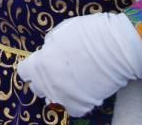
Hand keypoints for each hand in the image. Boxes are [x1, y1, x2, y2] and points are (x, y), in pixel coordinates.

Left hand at [17, 12, 141, 117]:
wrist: (117, 47)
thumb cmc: (88, 33)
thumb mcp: (60, 32)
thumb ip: (49, 46)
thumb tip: (48, 52)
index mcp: (40, 63)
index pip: (24, 72)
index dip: (31, 67)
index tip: (38, 65)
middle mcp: (49, 82)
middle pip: (37, 87)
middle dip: (43, 79)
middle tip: (55, 72)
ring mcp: (64, 96)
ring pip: (52, 100)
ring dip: (57, 92)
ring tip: (68, 82)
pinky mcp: (82, 105)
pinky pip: (71, 109)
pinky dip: (74, 103)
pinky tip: (81, 92)